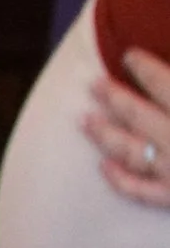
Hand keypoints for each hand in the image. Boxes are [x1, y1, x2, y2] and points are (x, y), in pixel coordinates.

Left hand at [83, 44, 169, 205]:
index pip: (163, 83)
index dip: (143, 67)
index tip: (128, 55)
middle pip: (138, 114)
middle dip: (114, 97)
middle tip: (93, 85)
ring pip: (132, 152)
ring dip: (105, 135)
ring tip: (84, 121)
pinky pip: (141, 192)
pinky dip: (120, 180)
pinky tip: (103, 168)